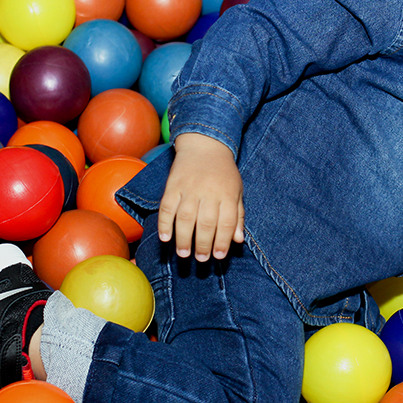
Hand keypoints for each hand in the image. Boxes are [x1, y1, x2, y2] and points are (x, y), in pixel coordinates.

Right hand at [158, 133, 244, 260]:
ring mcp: (189, 188)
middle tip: (201, 259)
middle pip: (206, 223)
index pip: (226, 222)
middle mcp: (208, 191)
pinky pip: (167, 206)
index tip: (218, 256)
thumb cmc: (223, 172)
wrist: (205, 144)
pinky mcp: (173, 185)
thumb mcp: (237, 190)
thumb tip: (238, 240)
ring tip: (184, 253)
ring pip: (185, 217)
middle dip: (203, 244)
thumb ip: (238, 215)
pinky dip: (165, 223)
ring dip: (184, 238)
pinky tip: (165, 237)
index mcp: (227, 194)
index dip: (222, 241)